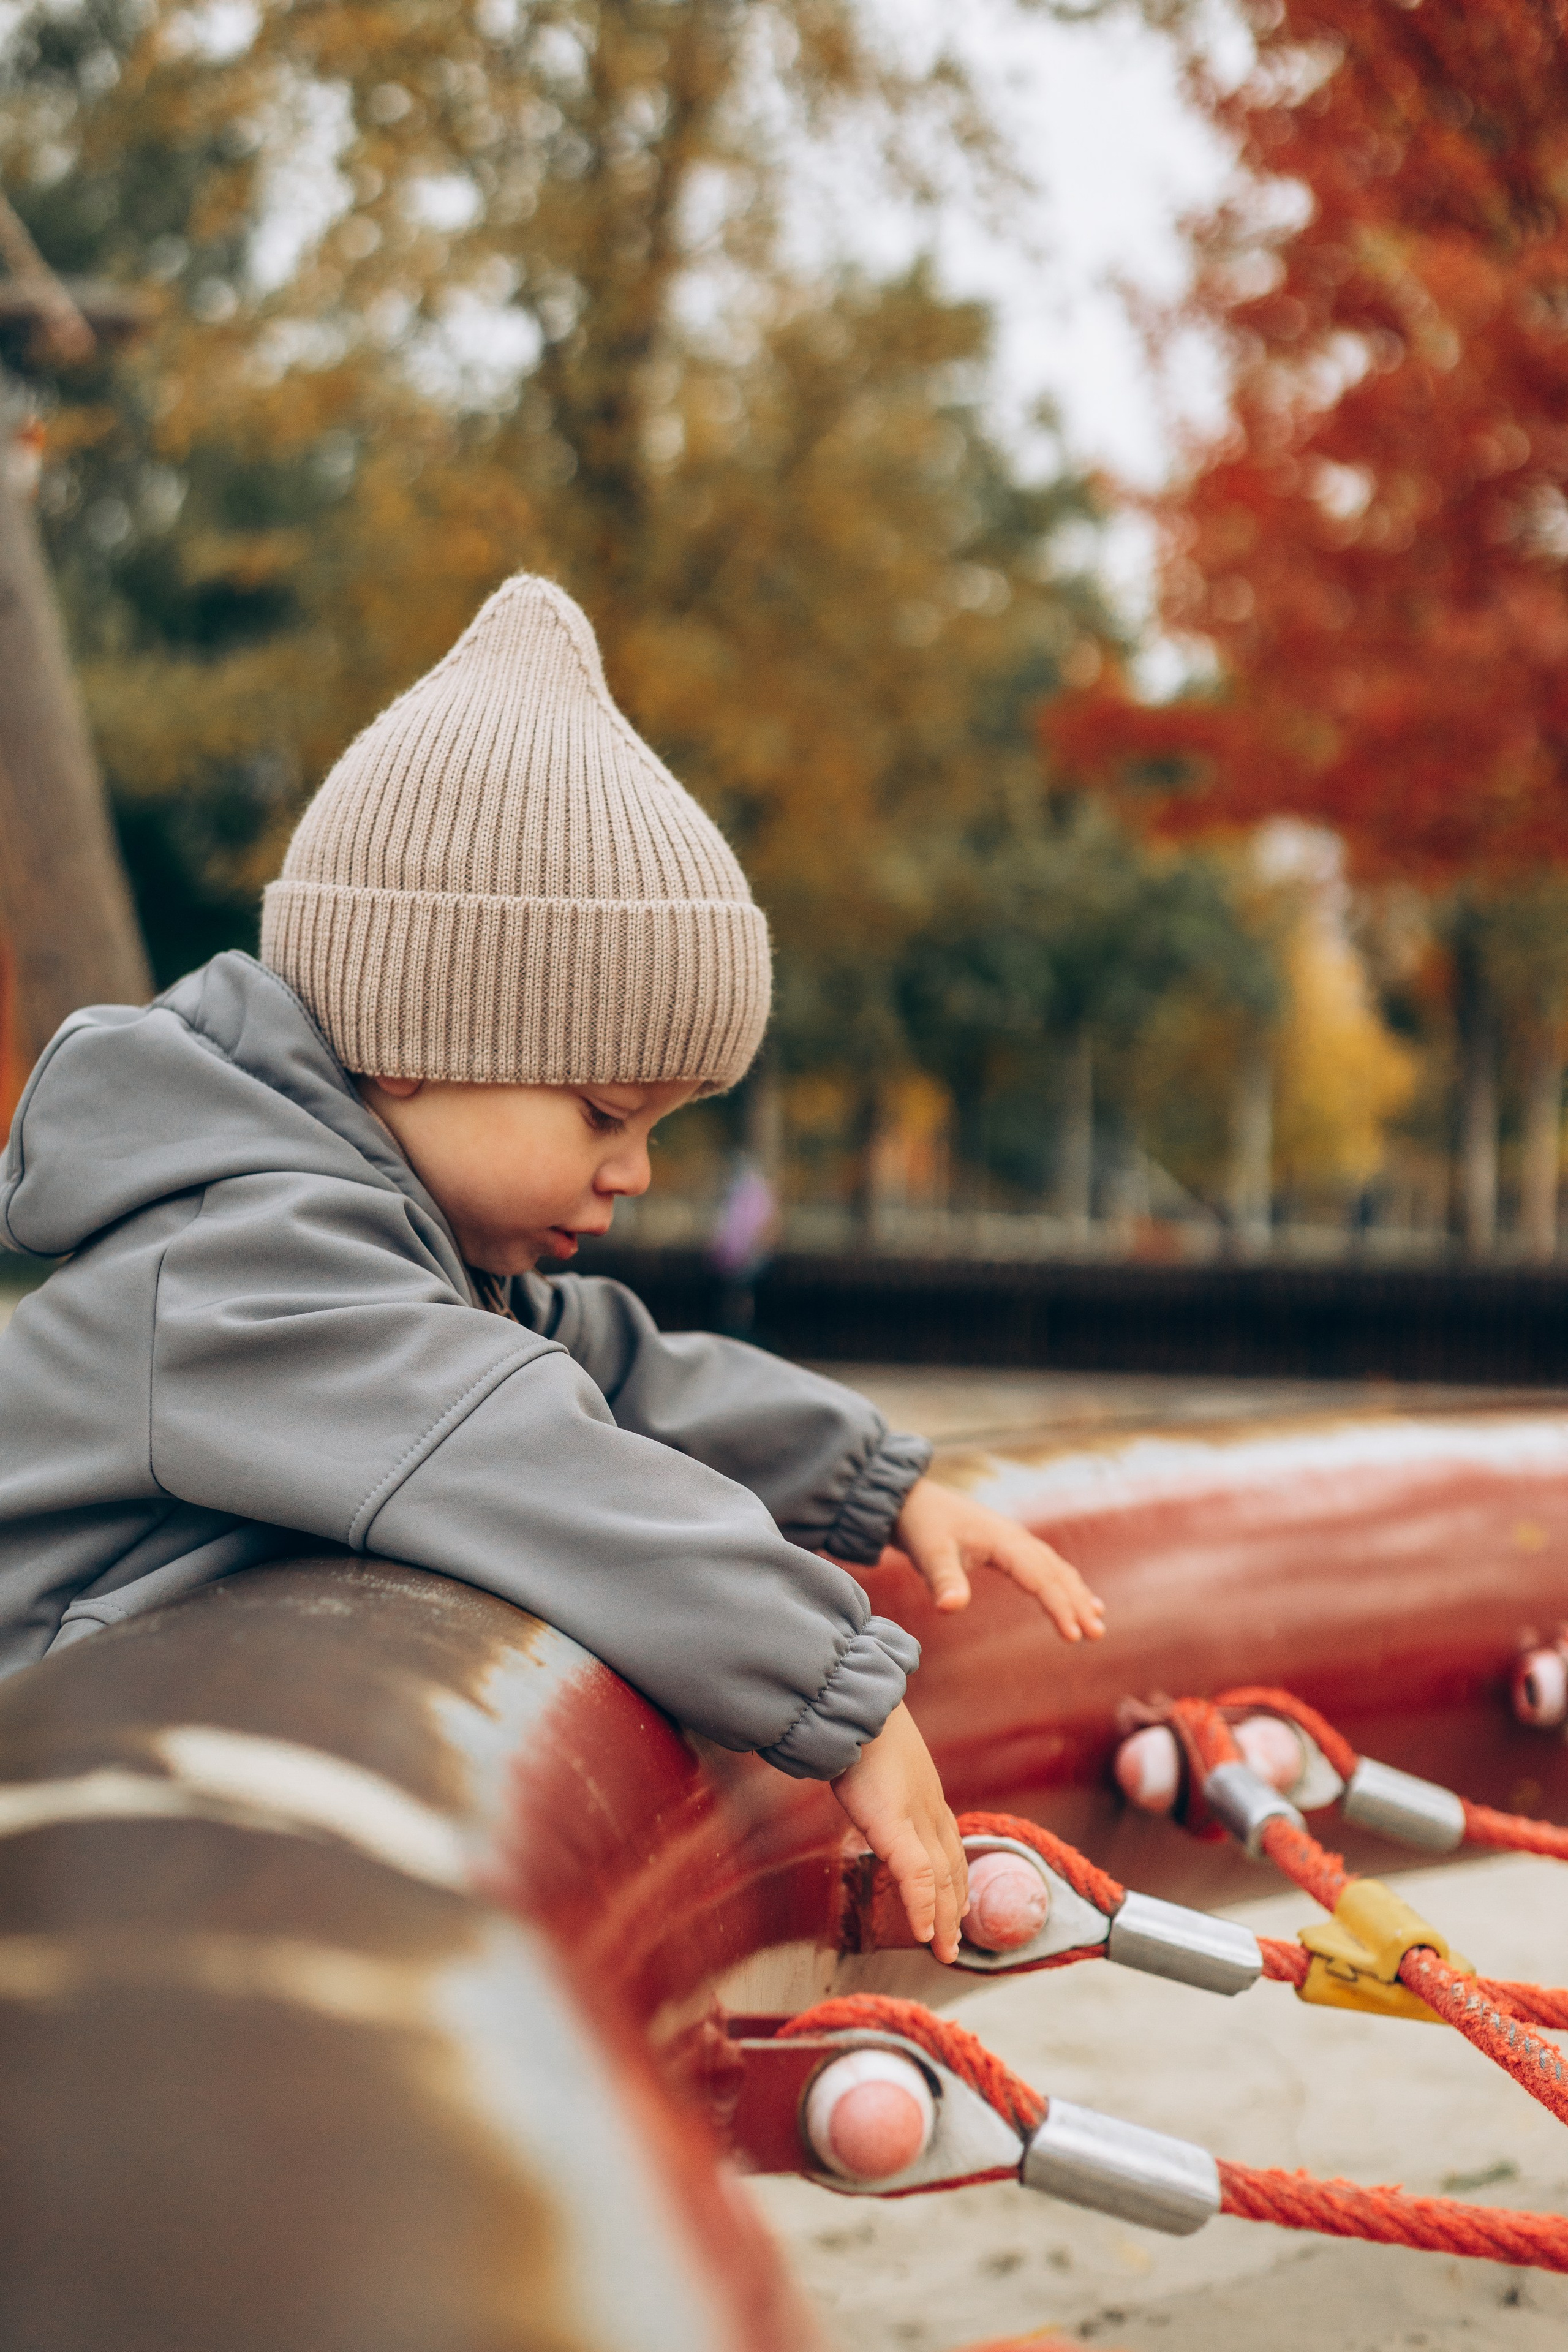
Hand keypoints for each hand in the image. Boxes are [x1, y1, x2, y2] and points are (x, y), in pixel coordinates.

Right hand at [831, 1703, 968, 1962]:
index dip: (953, 1878)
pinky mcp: (894, 1823)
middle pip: (949, 1866)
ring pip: (939, 1877)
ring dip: (943, 1917)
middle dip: (953, 1906)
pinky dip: (921, 1906)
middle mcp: (928, 1806)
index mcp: (924, 1791)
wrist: (855, 1700)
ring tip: (943, 1949)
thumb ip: (876, 1774)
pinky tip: (922, 1932)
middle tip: (953, 1943)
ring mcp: (915, 1815)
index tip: (955, 1904)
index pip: (949, 1844)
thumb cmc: (856, 1721)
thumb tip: (857, 1773)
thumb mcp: (874, 1751)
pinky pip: (915, 1875)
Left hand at [893, 1476, 1105, 1641]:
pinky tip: (1077, 1595)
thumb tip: (950, 1609)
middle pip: (1055, 1573)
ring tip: (1098, 1619)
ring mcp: (1015, 1539)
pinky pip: (1045, 1563)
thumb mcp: (929, 1553)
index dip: (1059, 1607)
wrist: (911, 1499)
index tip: (1074, 1635)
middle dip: (1077, 1603)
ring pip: (1055, 1567)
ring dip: (1077, 1592)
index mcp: (1003, 1541)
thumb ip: (944, 1580)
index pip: (1040, 1578)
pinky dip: (1064, 1581)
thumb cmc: (921, 1526)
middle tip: (1097, 1635)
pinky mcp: (1008, 1544)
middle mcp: (1016, 1538)